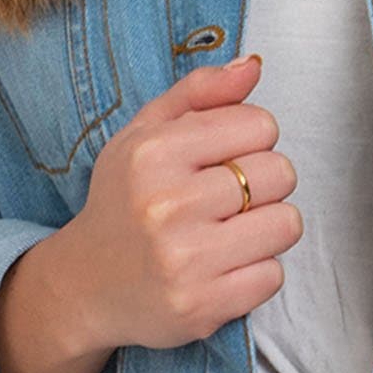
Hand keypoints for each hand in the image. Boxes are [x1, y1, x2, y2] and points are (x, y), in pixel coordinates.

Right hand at [46, 50, 300, 353]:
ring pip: (286, 224)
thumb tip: (255, 65)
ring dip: (267, 228)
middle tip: (227, 201)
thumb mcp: (146, 133)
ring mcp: (184, 260)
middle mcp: (166, 204)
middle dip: (264, 184)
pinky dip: (257, 272)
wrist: (86, 285)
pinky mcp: (200, 307)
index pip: (260, 125)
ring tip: (230, 233)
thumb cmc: (126, 198)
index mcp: (153, 152)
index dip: (251, 141)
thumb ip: (200, 92)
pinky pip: (274, 275)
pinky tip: (222, 268)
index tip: (223, 160)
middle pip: (280, 173)